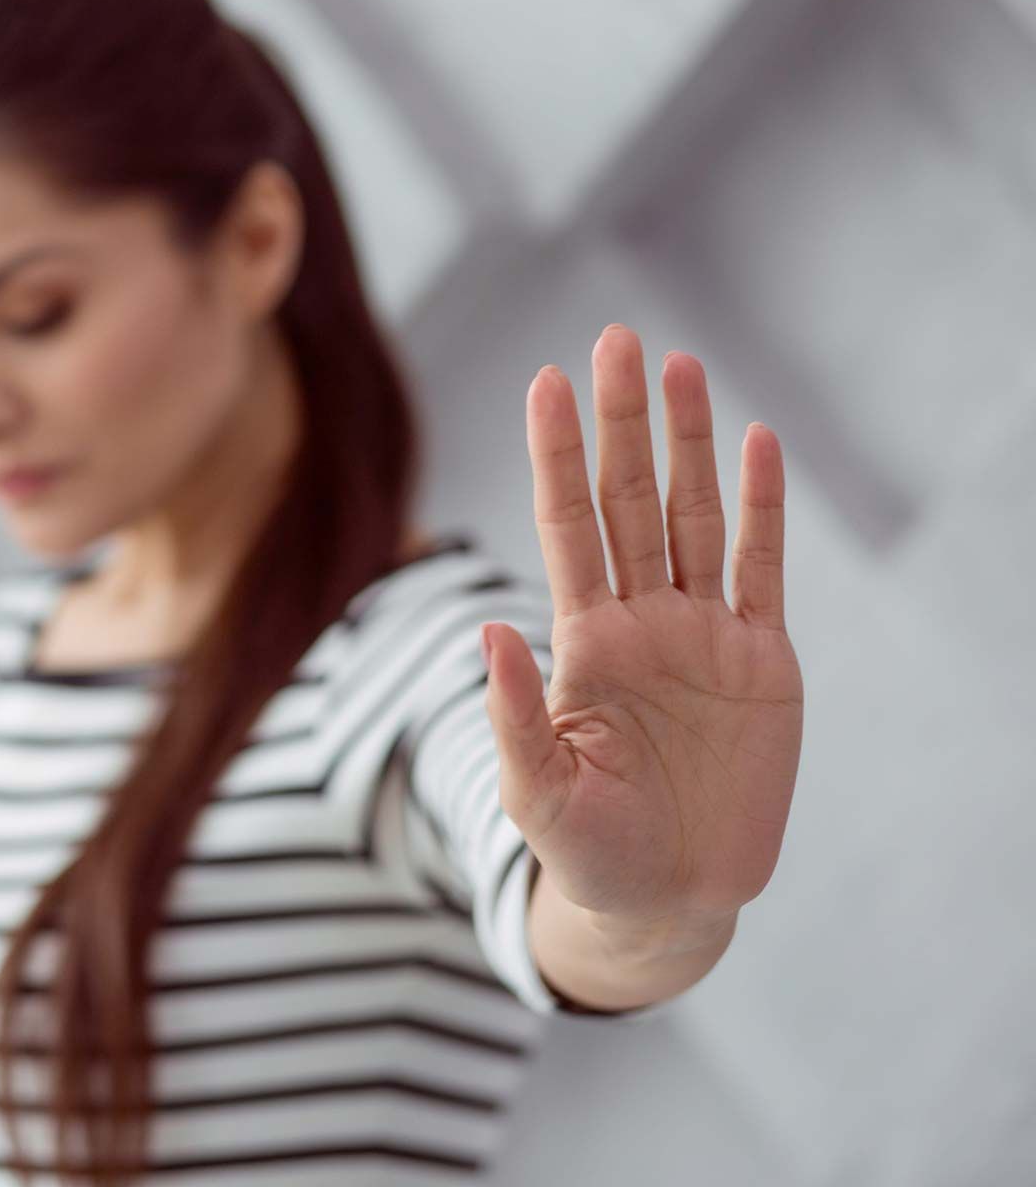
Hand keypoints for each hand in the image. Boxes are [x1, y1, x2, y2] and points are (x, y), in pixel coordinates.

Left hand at [482, 324, 803, 935]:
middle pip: (629, 499)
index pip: (567, 525)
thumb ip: (512, 716)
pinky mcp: (762, 661)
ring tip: (679, 365)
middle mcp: (640, 620)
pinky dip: (761, 507)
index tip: (545, 382)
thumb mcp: (539, 793)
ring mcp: (702, 634)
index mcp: (583, 640)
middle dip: (622, 422)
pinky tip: (756, 442)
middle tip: (617, 339)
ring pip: (694, 516)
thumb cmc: (590, 853)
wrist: (668, 901)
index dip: (556, 455)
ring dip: (689, 441)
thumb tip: (479, 631)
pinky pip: (762, 568)